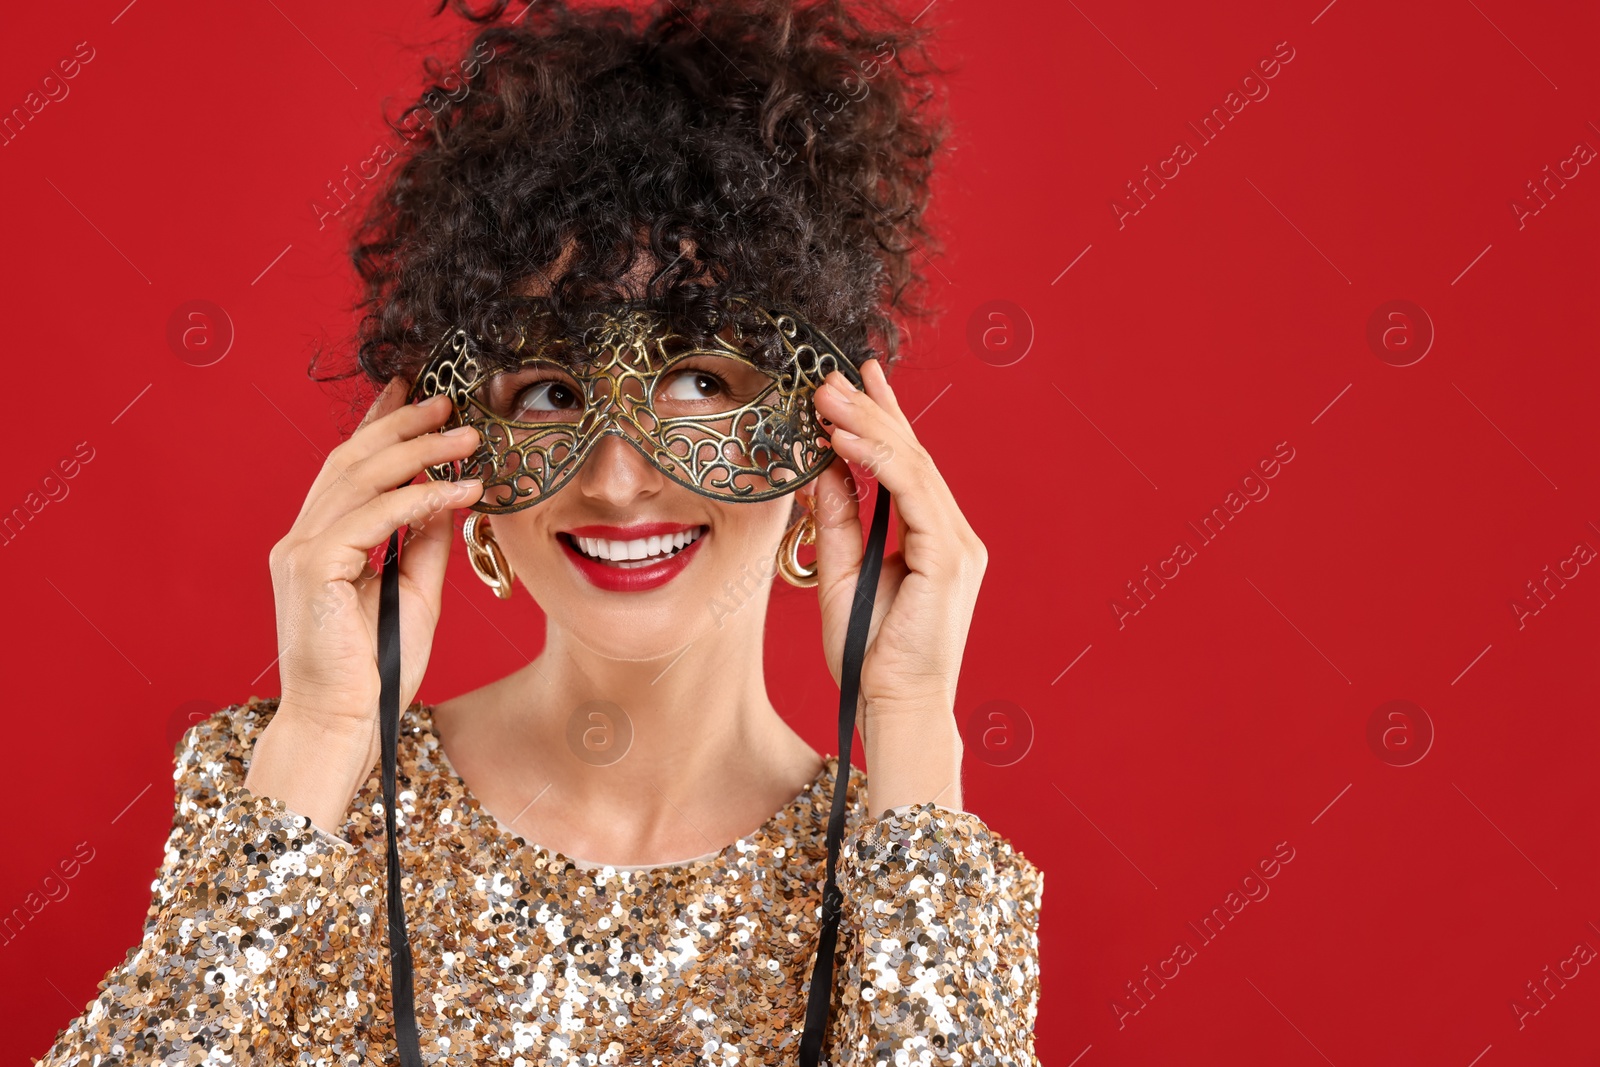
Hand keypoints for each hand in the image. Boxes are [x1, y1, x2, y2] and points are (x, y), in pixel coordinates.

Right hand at [244, 382, 482, 830]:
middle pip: (352, 460)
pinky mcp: (311, 569)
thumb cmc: (375, 670)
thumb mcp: (415, 594)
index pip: (351, 468)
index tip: (416, 394)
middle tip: (448, 401)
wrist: (343, 724)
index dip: (382, 425)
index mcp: (320, 543)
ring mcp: (300, 552)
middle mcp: (302, 539)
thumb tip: (447, 496)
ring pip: (361, 479)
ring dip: (419, 452)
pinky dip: (418, 498)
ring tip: (466, 435)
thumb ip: (423, 544)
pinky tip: (459, 489)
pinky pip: (373, 517)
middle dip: (401, 424)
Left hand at [805, 358, 984, 815]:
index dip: (885, 418)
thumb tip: (824, 470)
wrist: (896, 708)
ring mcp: (957, 544)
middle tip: (830, 376)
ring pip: (913, 465)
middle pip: (912, 456)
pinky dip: (875, 460)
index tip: (857, 379)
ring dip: (867, 425)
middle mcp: (953, 536)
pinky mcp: (949, 556)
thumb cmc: (870, 658)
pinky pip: (910, 492)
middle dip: (870, 410)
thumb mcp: (843, 575)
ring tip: (827, 396)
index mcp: (935, 540)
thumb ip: (840, 523)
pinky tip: (843, 439)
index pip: (908, 466)